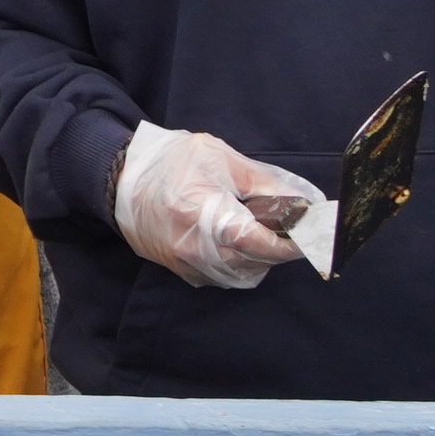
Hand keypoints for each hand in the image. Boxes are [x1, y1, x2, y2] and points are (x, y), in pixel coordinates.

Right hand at [114, 120, 318, 288]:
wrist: (119, 179)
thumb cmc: (170, 162)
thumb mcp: (219, 158)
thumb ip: (263, 181)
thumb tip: (303, 202)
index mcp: (205, 216)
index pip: (263, 244)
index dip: (294, 242)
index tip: (316, 235)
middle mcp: (195, 248)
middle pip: (257, 263)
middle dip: (279, 249)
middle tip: (289, 228)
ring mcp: (186, 263)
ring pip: (243, 275)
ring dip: (260, 259)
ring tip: (261, 233)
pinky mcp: (180, 270)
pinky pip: (222, 277)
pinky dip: (238, 264)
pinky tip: (237, 242)